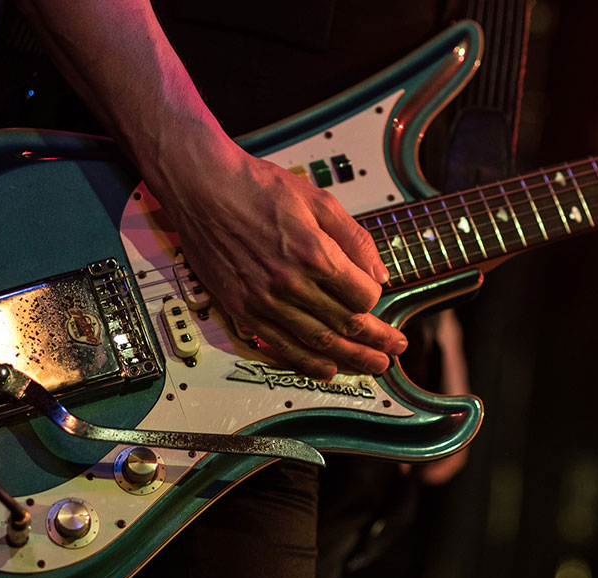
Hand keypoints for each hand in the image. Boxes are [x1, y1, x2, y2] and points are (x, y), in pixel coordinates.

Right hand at [148, 132, 407, 378]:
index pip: (362, 296)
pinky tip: (327, 370)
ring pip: (318, 343)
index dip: (376, 300)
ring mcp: (264, 301)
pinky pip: (281, 346)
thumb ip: (353, 238)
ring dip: (351, 359)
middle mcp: (290, 283)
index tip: (377, 298)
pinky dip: (307, 363)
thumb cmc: (257, 187)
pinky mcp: (242, 310)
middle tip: (396, 349)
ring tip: (374, 366)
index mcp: (314, 253)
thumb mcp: (317, 200)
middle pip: (346, 325)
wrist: (202, 187)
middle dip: (377, 341)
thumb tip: (379, 274)